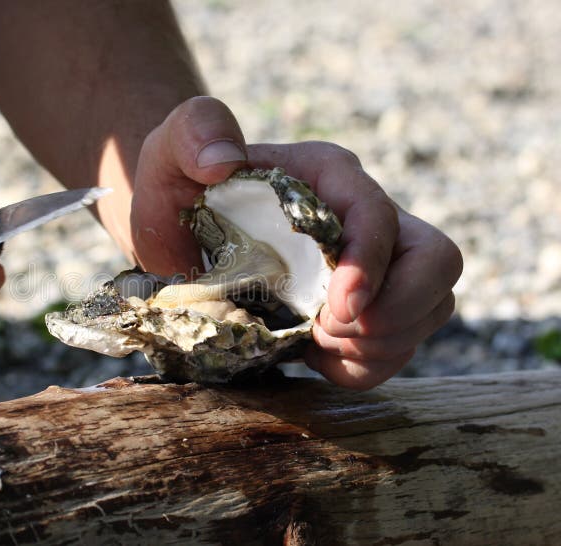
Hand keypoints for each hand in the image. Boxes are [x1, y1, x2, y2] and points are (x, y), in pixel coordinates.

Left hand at [131, 96, 462, 389]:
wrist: (176, 229)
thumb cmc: (177, 184)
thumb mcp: (172, 147)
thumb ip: (195, 133)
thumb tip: (225, 161)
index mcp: (328, 175)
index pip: (379, 216)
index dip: (371, 266)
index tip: (336, 311)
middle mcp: (363, 216)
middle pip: (436, 262)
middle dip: (397, 311)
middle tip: (329, 331)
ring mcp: (370, 263)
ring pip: (430, 307)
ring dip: (381, 344)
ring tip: (315, 341)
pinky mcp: (360, 305)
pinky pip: (395, 346)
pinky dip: (363, 365)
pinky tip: (314, 355)